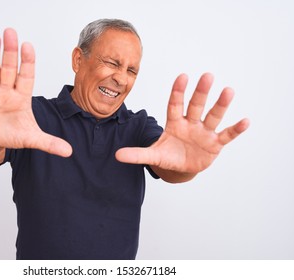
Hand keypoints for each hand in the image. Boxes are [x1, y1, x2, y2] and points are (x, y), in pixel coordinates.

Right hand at [0, 28, 71, 156]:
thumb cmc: (12, 135)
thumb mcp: (31, 139)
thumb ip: (49, 143)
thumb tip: (69, 152)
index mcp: (21, 97)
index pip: (26, 76)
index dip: (27, 62)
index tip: (28, 46)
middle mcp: (6, 91)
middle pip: (8, 69)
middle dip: (10, 52)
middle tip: (10, 33)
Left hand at [116, 73, 248, 174]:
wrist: (181, 167)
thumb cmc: (168, 156)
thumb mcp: (153, 155)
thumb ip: (137, 154)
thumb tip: (116, 155)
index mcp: (174, 123)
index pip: (175, 104)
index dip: (178, 92)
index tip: (182, 76)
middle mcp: (190, 123)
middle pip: (196, 106)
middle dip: (201, 92)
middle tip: (207, 75)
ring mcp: (204, 133)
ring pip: (212, 116)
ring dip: (220, 105)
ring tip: (228, 91)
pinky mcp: (215, 144)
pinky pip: (226, 135)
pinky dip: (235, 129)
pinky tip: (245, 121)